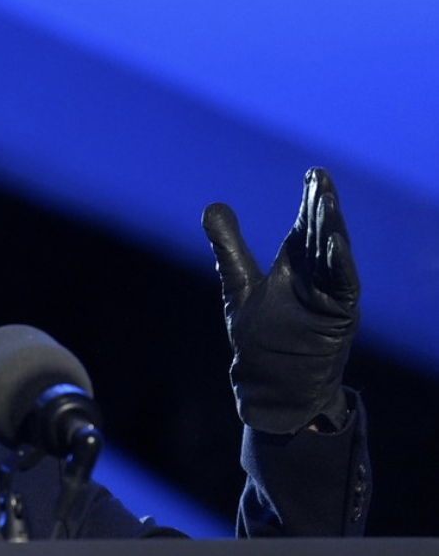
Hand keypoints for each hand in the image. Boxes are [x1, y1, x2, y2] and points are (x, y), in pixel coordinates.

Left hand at [202, 167, 358, 433]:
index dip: (309, 202)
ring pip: (333, 256)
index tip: (313, 173)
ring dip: (331, 229)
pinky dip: (339, 266)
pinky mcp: (337, 318)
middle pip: (319, 236)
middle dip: (320, 208)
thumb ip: (228, 247)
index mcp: (295, 267)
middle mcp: (315, 277)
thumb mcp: (238, 284)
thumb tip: (213, 205)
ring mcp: (328, 296)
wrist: (268, 382)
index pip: (304, 227)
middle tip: (320, 179)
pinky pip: (342, 288)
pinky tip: (335, 243)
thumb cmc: (258, 337)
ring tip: (326, 201)